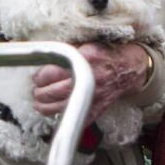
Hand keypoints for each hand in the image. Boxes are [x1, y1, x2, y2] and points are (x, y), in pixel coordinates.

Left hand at [31, 42, 148, 119]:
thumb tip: (45, 61)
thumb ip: (68, 54)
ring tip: (39, 105)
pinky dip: (65, 118)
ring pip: (63, 107)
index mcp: (86, 59)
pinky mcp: (98, 109)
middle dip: (41, 93)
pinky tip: (56, 114)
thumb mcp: (87, 47)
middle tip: (36, 92)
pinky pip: (78, 118)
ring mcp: (94, 96)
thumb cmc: (106, 55)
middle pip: (55, 92)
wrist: (128, 68)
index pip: (54, 72)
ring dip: (46, 108)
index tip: (37, 78)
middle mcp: (91, 78)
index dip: (41, 77)